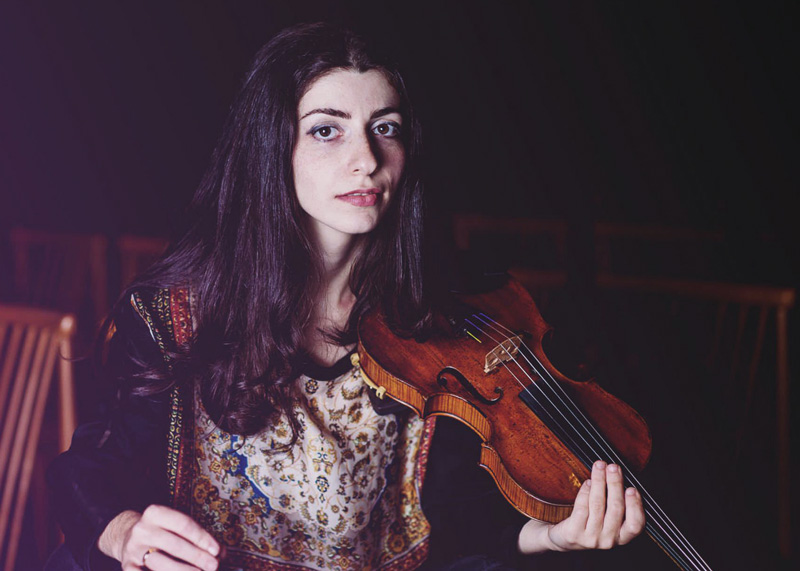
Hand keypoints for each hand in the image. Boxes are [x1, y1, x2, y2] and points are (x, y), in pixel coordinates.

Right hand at [98, 505, 220, 569]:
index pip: (183, 524)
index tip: (217, 550)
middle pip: (174, 545)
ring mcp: (133, 549)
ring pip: (160, 563)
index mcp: (155, 513)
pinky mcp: (127, 566)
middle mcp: (142, 529)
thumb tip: (222, 553)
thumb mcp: (176, 527)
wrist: (126, 537)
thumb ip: (198, 538)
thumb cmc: (162, 532)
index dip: (201, 538)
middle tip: (214, 566)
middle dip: (197, 557)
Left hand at [518, 460, 645, 553]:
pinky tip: (587, 482)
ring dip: (599, 482)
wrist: (563, 539)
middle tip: (613, 467)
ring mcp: (591, 538)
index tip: (632, 488)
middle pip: (616, 509)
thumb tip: (618, 476)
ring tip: (599, 467)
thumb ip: (616, 504)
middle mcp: (608, 541)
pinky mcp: (574, 533)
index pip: (635, 525)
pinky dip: (585, 492)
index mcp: (621, 538)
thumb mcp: (607, 520)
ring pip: (598, 505)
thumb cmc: (589, 524)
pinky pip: (582, 508)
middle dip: (615, 484)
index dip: (635, 506)